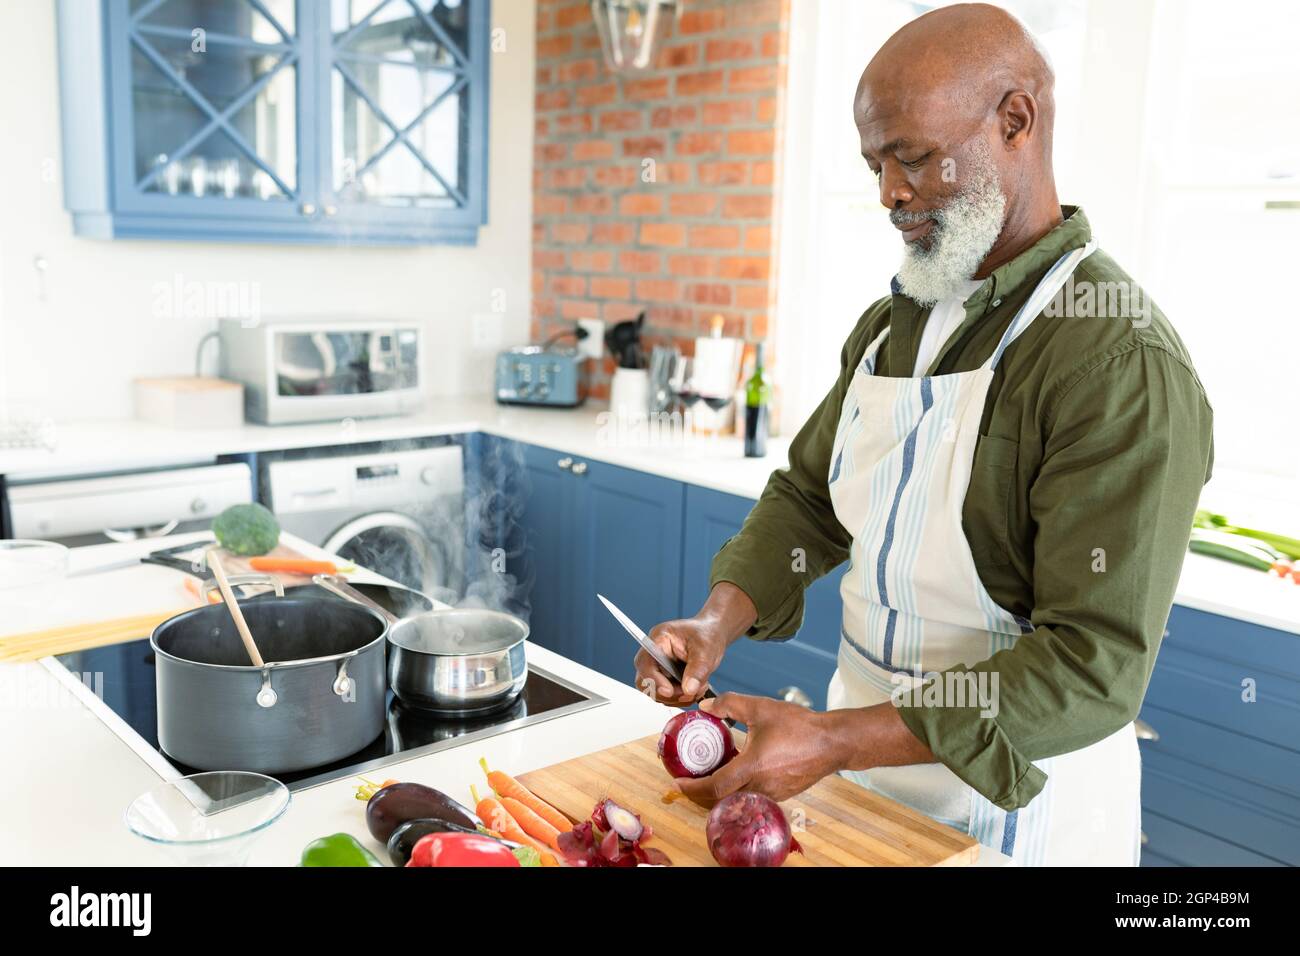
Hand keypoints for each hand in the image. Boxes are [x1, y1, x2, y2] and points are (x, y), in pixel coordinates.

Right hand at [634, 616, 729, 704]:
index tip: (669, 691)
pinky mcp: (665, 679)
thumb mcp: (706, 650)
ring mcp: (658, 668)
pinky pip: (666, 696)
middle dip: (667, 693)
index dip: (653, 679)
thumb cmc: (706, 634)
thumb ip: (697, 670)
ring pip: (655, 692)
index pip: (645, 662)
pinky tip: (695, 690)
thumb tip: (688, 690)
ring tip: (698, 688)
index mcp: (659, 639)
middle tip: (688, 693)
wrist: (712, 635)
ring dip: (677, 698)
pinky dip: (681, 699)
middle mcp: (654, 654)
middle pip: (645, 681)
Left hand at [673, 694, 850, 805]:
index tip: (677, 783)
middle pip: (721, 800)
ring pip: (736, 801)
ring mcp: (772, 794)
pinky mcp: (782, 795)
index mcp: (752, 767)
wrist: (832, 742)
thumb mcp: (760, 708)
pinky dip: (737, 791)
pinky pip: (752, 797)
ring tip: (709, 775)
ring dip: (719, 792)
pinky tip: (735, 773)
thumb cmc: (799, 726)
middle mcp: (761, 786)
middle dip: (700, 794)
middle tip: (688, 781)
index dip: (692, 788)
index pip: (714, 787)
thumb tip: (705, 705)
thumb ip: (729, 704)